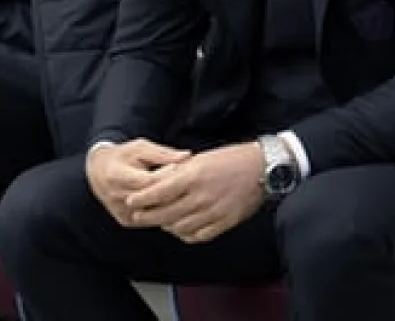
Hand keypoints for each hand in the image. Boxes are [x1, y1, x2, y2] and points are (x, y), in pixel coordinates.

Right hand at [86, 139, 191, 226]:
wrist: (99, 173)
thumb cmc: (123, 156)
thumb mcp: (140, 148)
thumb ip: (163, 153)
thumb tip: (187, 156)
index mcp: (117, 176)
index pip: (149, 181)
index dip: (168, 176)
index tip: (183, 169)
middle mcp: (117, 197)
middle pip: (153, 199)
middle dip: (174, 191)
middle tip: (192, 183)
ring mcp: (121, 212)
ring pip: (154, 213)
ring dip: (172, 204)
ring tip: (187, 193)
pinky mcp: (126, 221)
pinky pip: (150, 220)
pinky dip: (164, 212)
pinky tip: (177, 203)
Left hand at [123, 142, 265, 243]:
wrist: (263, 169)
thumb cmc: (232, 159)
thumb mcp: (201, 159)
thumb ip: (180, 172)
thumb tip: (159, 183)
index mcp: (193, 176)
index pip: (159, 192)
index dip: (142, 199)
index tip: (131, 202)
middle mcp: (201, 197)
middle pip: (165, 213)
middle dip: (148, 216)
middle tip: (138, 216)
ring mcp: (213, 212)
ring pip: (179, 227)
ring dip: (166, 225)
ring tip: (160, 221)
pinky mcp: (224, 223)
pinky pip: (198, 236)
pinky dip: (186, 234)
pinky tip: (181, 228)